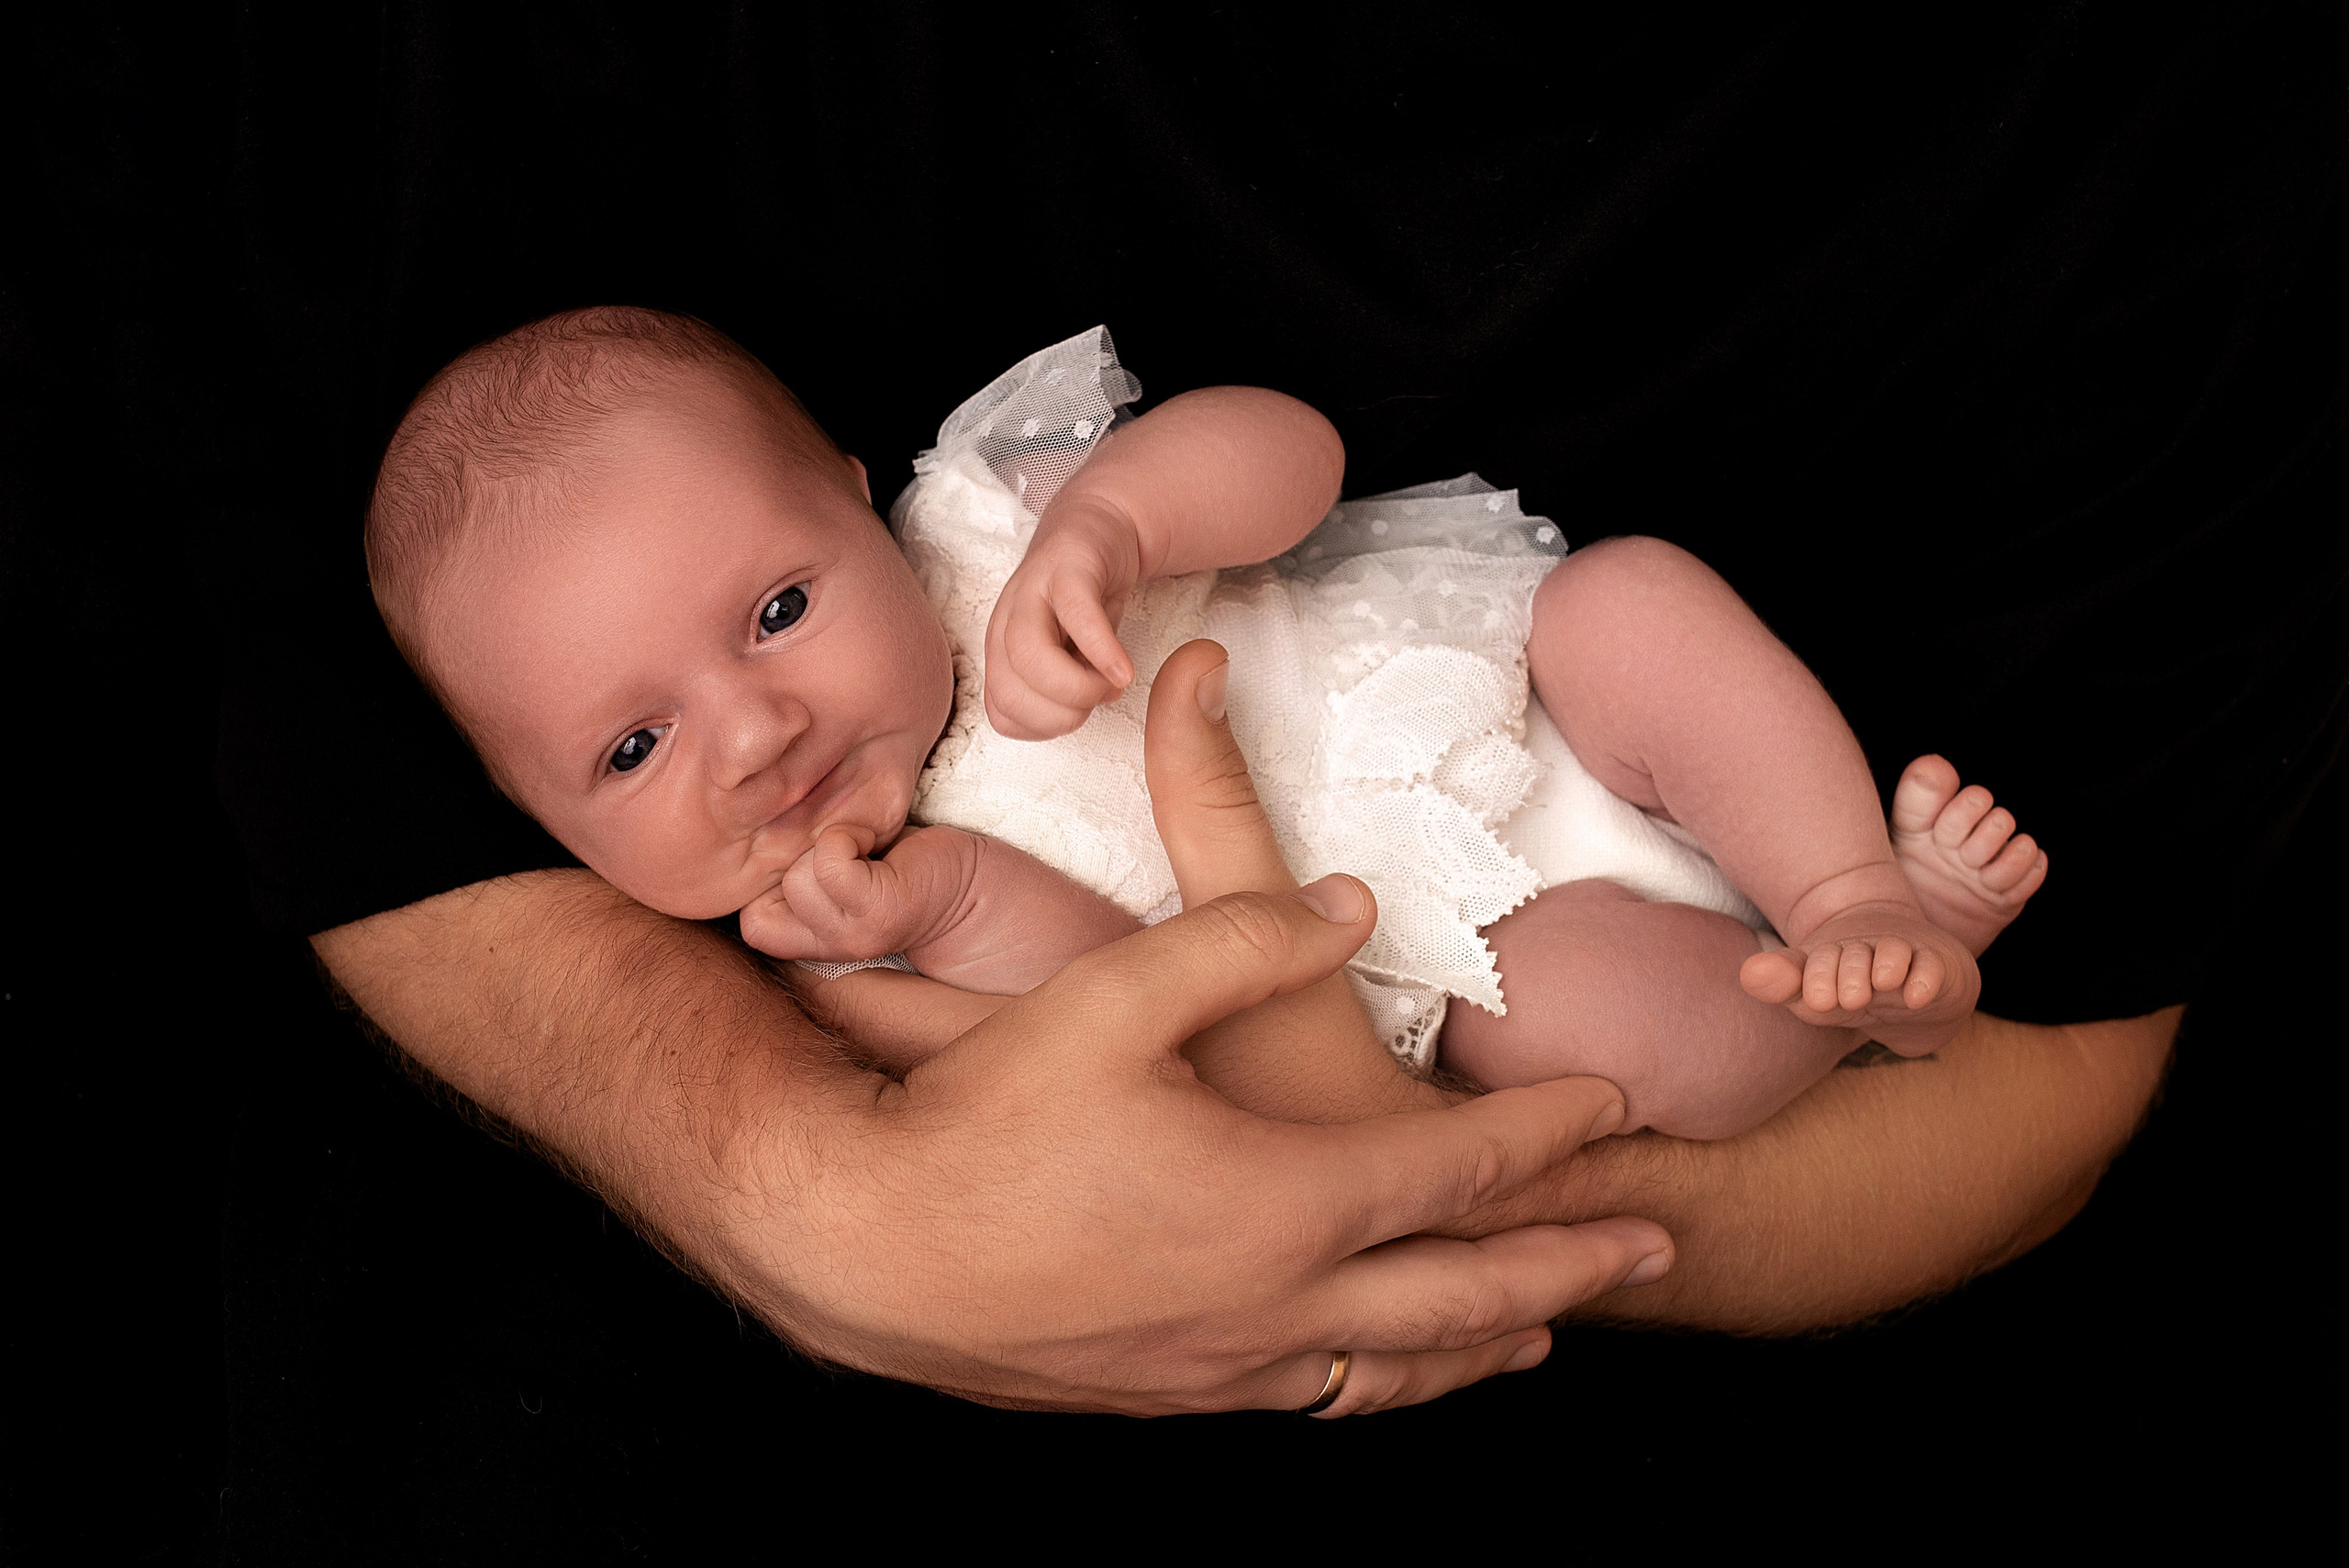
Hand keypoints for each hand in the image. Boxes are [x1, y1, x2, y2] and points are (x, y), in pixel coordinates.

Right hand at [738, 823, 974, 962]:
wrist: (974, 891)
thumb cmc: (900, 868)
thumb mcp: (831, 876)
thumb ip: (791, 872)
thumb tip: (748, 831)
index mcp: (809, 943)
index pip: (746, 924)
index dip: (770, 881)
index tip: (816, 864)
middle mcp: (826, 950)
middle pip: (763, 898)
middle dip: (798, 861)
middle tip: (847, 857)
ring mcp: (852, 937)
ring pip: (797, 877)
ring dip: (828, 846)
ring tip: (865, 850)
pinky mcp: (881, 913)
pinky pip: (831, 860)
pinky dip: (848, 837)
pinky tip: (876, 844)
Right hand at [743, 876, 1672, 1415]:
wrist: (861, 1249)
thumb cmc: (980, 1121)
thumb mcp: (1113, 996)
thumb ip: (1243, 940)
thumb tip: (1349, 907)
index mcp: (1286, 1202)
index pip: (1460, 1170)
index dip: (1549, 1135)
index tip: (1617, 1105)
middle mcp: (1278, 1302)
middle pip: (1468, 1294)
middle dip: (1572, 1264)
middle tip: (1659, 1246)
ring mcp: (1225, 1362)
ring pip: (1397, 1366)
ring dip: (1485, 1342)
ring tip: (1547, 1336)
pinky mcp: (1169, 1390)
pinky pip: (1314, 1396)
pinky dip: (1381, 1383)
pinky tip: (1374, 1372)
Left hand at [983, 499, 1143, 738]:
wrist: (1099, 527)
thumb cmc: (1082, 600)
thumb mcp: (1071, 654)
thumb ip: (1072, 686)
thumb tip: (1093, 704)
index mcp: (1001, 653)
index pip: (1001, 713)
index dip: (1043, 729)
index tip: (1079, 717)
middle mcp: (1006, 623)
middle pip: (1008, 687)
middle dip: (1059, 714)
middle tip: (1096, 704)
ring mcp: (1033, 592)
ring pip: (1027, 652)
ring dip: (1075, 687)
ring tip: (1111, 686)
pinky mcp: (1067, 568)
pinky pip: (1076, 612)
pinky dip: (1100, 649)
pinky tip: (1124, 668)